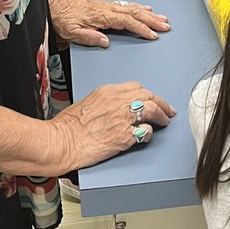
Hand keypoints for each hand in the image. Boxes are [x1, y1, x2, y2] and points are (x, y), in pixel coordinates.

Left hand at [49, 0, 169, 47]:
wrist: (57, 5)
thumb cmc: (63, 19)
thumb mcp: (72, 32)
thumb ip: (89, 37)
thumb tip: (105, 41)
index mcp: (101, 16)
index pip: (126, 22)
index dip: (141, 28)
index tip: (152, 35)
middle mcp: (107, 9)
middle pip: (135, 13)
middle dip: (152, 20)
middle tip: (166, 26)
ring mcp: (108, 6)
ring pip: (133, 8)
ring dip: (149, 14)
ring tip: (162, 19)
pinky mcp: (106, 5)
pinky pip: (127, 5)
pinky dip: (139, 8)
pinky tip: (146, 10)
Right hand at [52, 82, 175, 168]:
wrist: (62, 141)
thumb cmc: (68, 126)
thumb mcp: (88, 103)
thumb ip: (106, 102)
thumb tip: (118, 107)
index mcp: (108, 91)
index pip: (136, 87)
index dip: (147, 94)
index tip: (152, 99)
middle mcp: (117, 101)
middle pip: (148, 96)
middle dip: (161, 102)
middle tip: (168, 110)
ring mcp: (122, 118)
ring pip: (152, 110)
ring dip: (162, 115)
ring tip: (165, 121)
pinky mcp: (124, 136)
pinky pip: (146, 131)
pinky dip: (149, 133)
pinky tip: (148, 135)